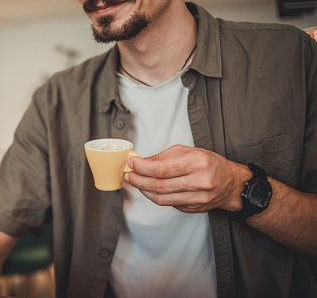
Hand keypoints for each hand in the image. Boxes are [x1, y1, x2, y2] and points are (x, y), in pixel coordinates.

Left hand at [124, 145, 248, 212]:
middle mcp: (199, 182)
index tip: (132, 164)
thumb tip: (141, 161)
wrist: (231, 183)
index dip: (143, 168)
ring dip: (144, 191)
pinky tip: (150, 190)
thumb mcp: (188, 152)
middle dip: (139, 180)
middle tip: (129, 175)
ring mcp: (197, 198)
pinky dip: (156, 197)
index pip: (162, 169)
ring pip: (162, 198)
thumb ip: (164, 157)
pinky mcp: (194, 208)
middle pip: (159, 185)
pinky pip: (169, 204)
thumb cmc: (209, 164)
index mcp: (197, 163)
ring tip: (136, 182)